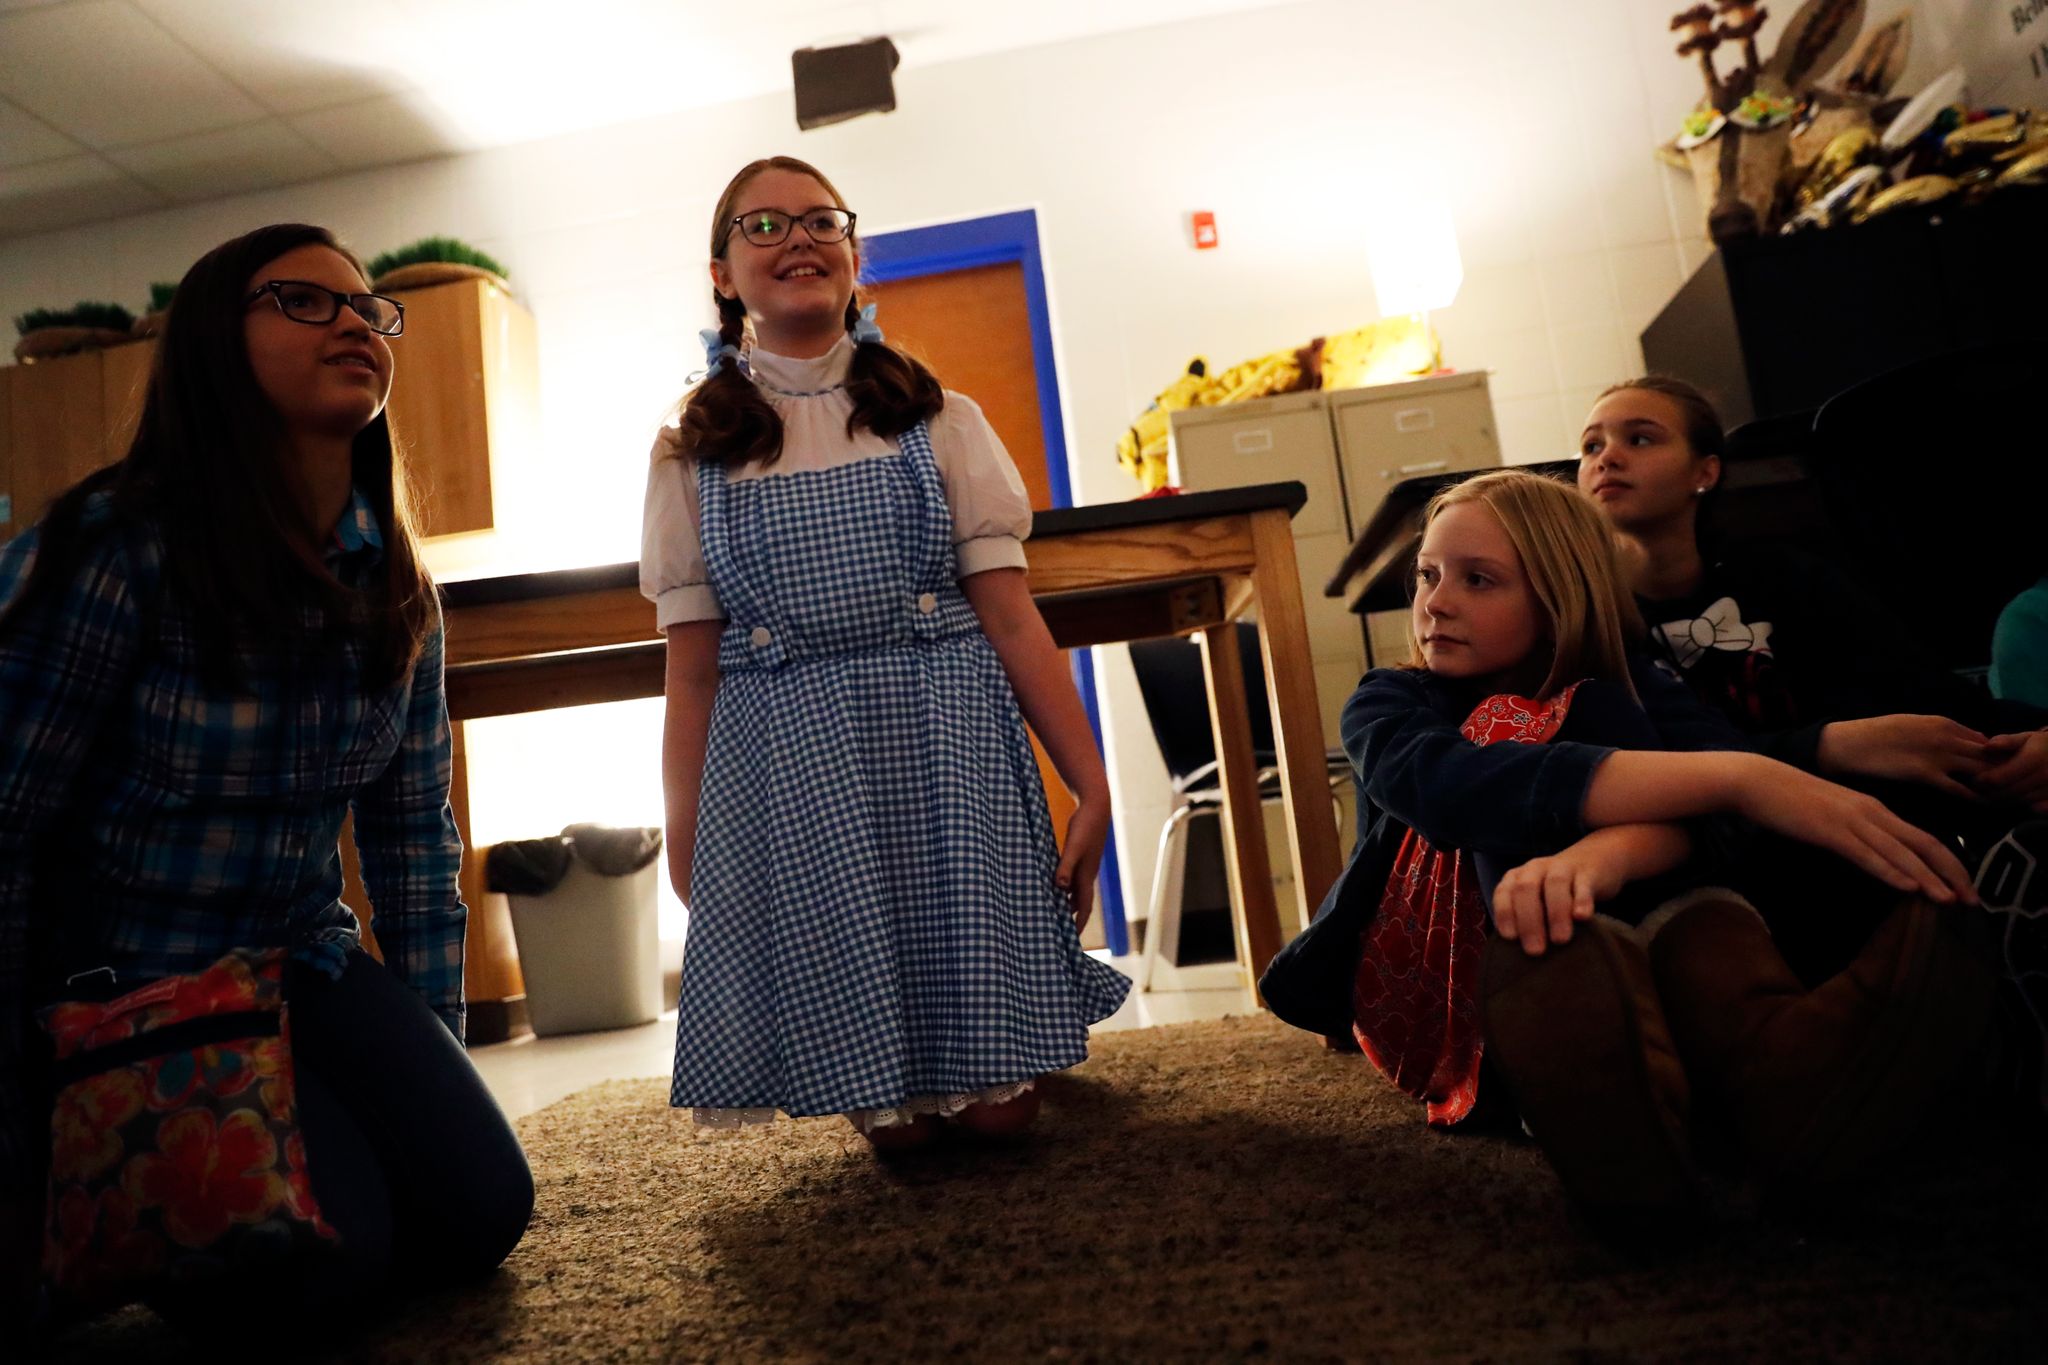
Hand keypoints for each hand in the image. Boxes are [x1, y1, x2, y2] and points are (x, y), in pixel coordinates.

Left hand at [1056, 795, 1110, 931]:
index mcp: (1086, 875)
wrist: (1095, 808)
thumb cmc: (1085, 827)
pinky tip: (1053, 886)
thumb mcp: (1073, 847)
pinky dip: (1063, 886)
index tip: (1073, 939)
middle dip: (1071, 917)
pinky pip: (1070, 878)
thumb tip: (1060, 887)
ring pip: (1074, 890)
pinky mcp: (1079, 856)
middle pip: (1079, 902)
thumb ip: (1065, 866)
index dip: (1078, 923)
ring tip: (1053, 913)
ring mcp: (1084, 865)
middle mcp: (1086, 874)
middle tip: (1060, 931)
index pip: (1083, 906)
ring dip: (1066, 902)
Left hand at [1491, 835, 1630, 956]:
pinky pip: (1583, 885)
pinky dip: (1582, 900)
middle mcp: (1536, 869)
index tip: (1511, 939)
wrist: (1594, 861)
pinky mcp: (1588, 873)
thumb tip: (1515, 958)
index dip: (1505, 914)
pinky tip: (1582, 918)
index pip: (1504, 893)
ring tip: (1560, 940)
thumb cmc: (1556, 892)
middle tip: (1535, 951)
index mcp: (1517, 877)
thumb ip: (1524, 918)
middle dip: (1528, 921)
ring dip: (1555, 913)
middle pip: (1526, 889)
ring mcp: (1562, 868)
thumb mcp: (1536, 900)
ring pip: (1555, 884)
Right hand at [1735, 758, 1975, 903]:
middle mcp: (1873, 813)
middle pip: (1925, 845)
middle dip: (1952, 874)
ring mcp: (1853, 821)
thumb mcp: (1834, 816)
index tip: (1965, 888)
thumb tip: (1876, 857)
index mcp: (1876, 810)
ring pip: (1900, 852)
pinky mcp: (1831, 831)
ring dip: (1928, 878)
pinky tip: (1908, 887)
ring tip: (1950, 900)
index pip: (1925, 839)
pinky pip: (1867, 854)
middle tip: (1973, 901)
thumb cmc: (1792, 801)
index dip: (1951, 864)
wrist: (1759, 781)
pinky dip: (1890, 871)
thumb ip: (1858, 833)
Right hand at [1816, 714, 1989, 798]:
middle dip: (1997, 772)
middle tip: (2000, 790)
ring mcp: (1937, 754)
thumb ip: (1938, 732)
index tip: (1993, 772)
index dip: (1993, 758)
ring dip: (1990, 786)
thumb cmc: (1876, 735)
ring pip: (1979, 770)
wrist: (1849, 744)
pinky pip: (1959, 788)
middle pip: (1987, 755)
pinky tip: (1979, 806)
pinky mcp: (1925, 774)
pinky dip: (1974, 797)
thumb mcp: (1913, 723)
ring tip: (1993, 800)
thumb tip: (1959, 745)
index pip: (1984, 739)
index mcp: (1943, 722)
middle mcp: (1946, 736)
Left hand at [1975, 729, 2047, 810]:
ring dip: (2002, 800)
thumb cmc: (2041, 745)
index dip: (1984, 781)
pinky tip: (2008, 799)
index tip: (1976, 779)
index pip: (2001, 778)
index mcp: (2035, 758)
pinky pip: (2033, 808)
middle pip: (2008, 793)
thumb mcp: (2026, 738)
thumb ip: (2007, 741)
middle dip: (1990, 793)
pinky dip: (2017, 804)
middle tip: (1979, 789)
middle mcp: (2045, 775)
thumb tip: (1988, 746)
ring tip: (1991, 792)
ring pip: (2018, 801)